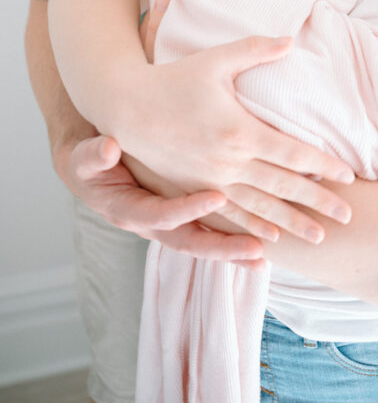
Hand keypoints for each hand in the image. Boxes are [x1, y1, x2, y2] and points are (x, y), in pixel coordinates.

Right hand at [54, 133, 266, 267]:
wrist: (93, 171)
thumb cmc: (90, 160)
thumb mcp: (85, 157)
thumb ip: (93, 155)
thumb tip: (108, 148)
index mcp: (128, 211)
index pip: (162, 214)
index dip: (189, 208)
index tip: (219, 197)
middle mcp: (151, 225)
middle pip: (188, 242)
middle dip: (222, 247)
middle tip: (254, 248)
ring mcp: (168, 225)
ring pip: (202, 244)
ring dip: (232, 252)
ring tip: (262, 258)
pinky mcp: (181, 220)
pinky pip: (208, 235)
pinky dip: (231, 245)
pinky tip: (259, 254)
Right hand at [123, 0, 353, 242]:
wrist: (126, 106)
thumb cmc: (173, 78)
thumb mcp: (216, 60)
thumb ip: (255, 50)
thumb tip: (291, 40)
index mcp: (239, 131)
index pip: (293, 153)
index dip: (323, 165)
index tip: (350, 176)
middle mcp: (228, 162)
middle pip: (284, 186)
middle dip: (319, 202)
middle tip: (349, 216)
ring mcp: (210, 181)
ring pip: (261, 207)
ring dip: (293, 222)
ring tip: (321, 237)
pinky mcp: (193, 189)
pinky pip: (230, 213)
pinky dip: (254, 226)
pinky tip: (272, 238)